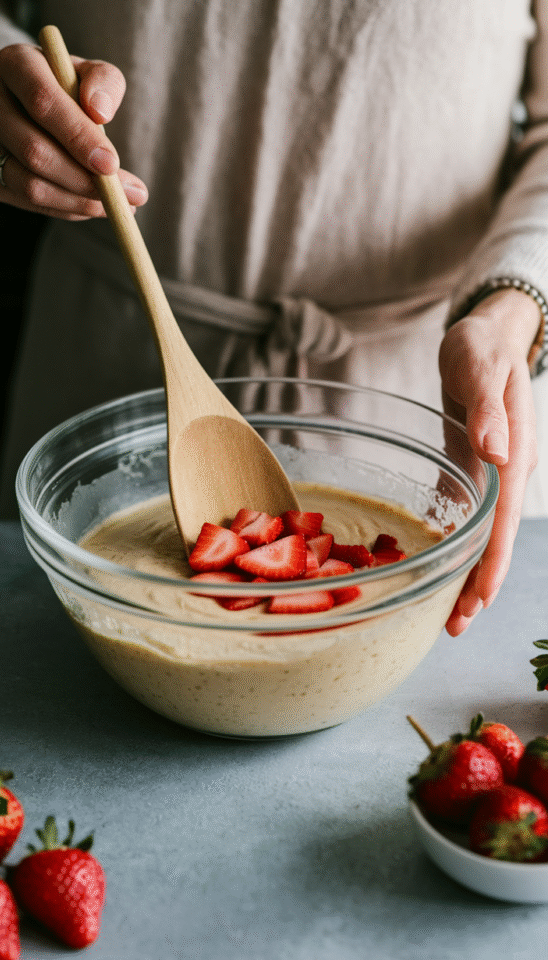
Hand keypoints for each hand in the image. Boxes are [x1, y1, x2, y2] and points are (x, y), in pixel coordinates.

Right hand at [0, 43, 146, 217]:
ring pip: (30, 186)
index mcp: (13, 65)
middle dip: (85, 180)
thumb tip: (100, 112)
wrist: (16, 99)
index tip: (112, 164)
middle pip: (35, 152)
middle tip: (128, 196)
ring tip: (119, 205)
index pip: (43, 103)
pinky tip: (92, 206)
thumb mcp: (84, 71)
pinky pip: (27, 203)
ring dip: (79, 202)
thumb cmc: (60, 85)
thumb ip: (103, 82)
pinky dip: (66, 209)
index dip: (79, 137)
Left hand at [438, 288, 539, 635]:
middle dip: (479, 583)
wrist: (486, 333)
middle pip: (496, 538)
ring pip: (483, 535)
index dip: (493, 559)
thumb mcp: (481, 369)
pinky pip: (468, 518)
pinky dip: (459, 547)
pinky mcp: (472, 469)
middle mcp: (507, 471)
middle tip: (455, 626)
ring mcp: (492, 474)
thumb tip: (497, 452)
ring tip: (450, 617)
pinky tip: (444, 571)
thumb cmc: (482, 347)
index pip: (505, 517)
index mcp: (514, 452)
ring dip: (469, 574)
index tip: (480, 596)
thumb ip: (488, 409)